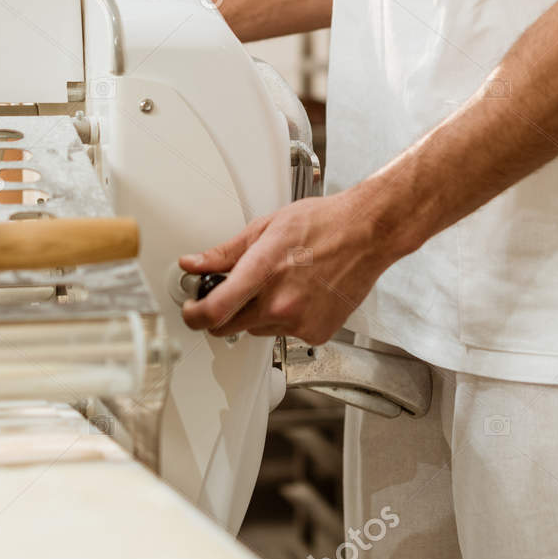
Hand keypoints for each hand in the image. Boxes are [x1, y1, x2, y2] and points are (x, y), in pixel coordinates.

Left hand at [179, 189, 393, 347]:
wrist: (366, 234)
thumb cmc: (321, 224)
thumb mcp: (265, 227)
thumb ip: (225, 252)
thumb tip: (193, 263)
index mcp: (263, 271)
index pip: (216, 309)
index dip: (194, 315)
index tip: (191, 311)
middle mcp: (280, 302)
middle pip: (229, 326)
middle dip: (224, 311)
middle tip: (236, 290)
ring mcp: (299, 322)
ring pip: (257, 330)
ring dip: (258, 314)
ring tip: (283, 283)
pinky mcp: (316, 334)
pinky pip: (285, 334)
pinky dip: (285, 319)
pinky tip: (300, 295)